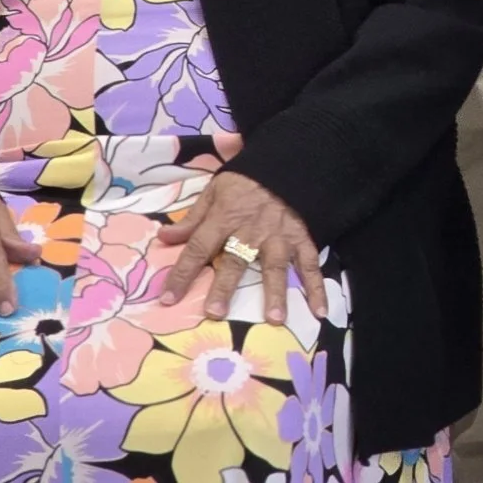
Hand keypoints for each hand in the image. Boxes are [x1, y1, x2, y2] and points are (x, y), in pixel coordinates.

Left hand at [158, 171, 328, 325]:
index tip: (168, 299)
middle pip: (235, 261)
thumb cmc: (245, 181)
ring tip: (276, 319)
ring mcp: (279, 236)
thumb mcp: (213, 191)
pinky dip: (317, 286)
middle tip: (215, 313)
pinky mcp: (301, 238)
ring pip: (276, 266)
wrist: (287, 163)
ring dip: (276, 293)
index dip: (182, 273)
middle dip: (225, 287)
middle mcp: (251, 231)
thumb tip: (163, 238)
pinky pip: (310, 263)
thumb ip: (192, 219)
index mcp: (224, 219)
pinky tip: (319, 309)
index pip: (198, 248)